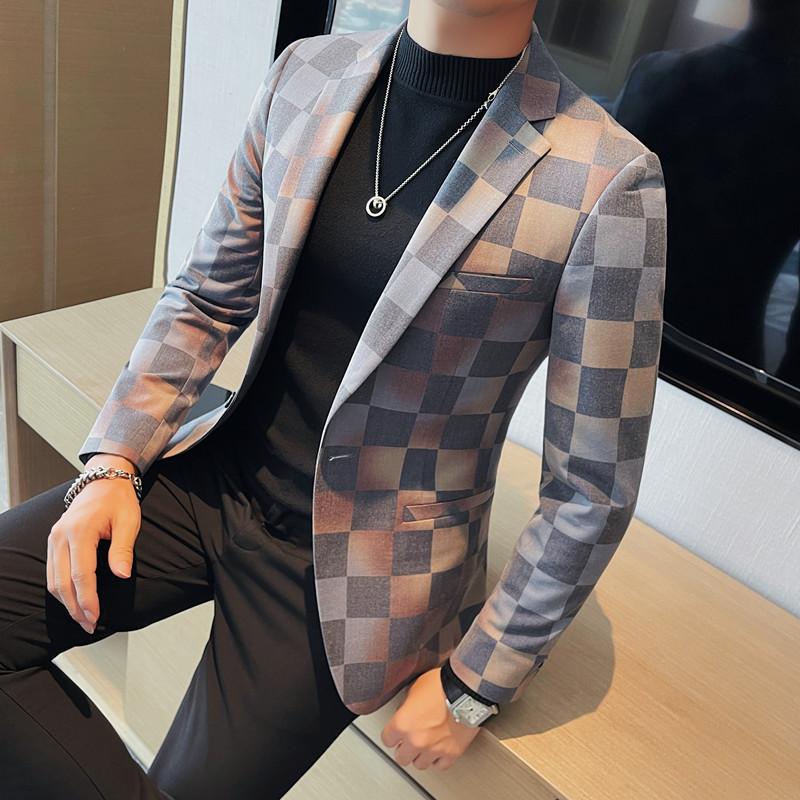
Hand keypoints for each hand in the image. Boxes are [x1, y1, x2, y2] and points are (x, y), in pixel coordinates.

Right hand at [47, 454, 141, 633]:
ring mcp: (54, 538)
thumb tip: (122, 575)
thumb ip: (123, 549)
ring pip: (53, 580)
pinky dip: (62, 589)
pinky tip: (74, 600)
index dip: (87, 599)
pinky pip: (53, 571)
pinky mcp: (54, 541)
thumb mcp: (129, 521)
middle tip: (90, 625)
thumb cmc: (118, 501)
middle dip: (75, 607)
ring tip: (83, 618)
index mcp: (80, 531)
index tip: (95, 616)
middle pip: (62, 582)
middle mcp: (61, 536)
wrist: (104, 482)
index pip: (81, 574)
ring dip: (67, 602)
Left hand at [381, 666, 482, 770]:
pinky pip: (440, 765)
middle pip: (401, 758)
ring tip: (425, 745)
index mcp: (403, 723)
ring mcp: (434, 749)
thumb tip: (406, 712)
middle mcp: (416, 740)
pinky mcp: (451, 753)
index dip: (392, 734)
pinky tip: (439, 749)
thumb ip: (407, 705)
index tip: (395, 734)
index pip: (387, 739)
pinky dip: (439, 759)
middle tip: (409, 741)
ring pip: (420, 764)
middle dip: (404, 748)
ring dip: (421, 755)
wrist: (467, 689)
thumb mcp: (416, 687)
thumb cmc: (443, 684)